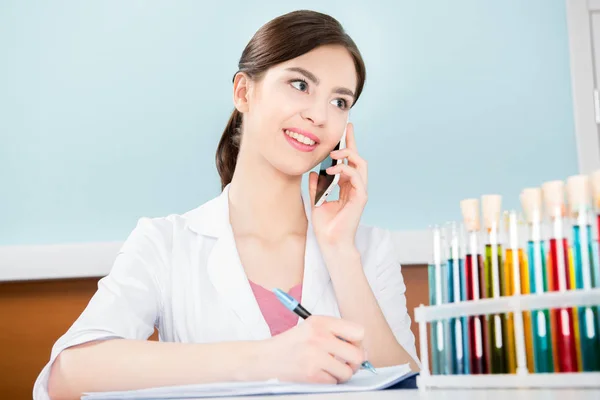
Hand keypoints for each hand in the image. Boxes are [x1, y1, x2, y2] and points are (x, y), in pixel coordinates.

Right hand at [262, 316, 365, 383]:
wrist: (264, 359)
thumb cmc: (290, 344)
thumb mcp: (311, 328)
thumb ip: (335, 333)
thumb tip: (363, 350)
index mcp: (320, 322)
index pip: (358, 331)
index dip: (358, 341)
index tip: (353, 346)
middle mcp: (318, 337)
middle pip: (357, 354)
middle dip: (354, 362)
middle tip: (346, 362)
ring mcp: (315, 357)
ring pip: (347, 372)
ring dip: (341, 374)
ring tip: (329, 368)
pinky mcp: (311, 375)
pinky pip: (334, 382)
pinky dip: (329, 381)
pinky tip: (318, 374)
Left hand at [309, 123, 367, 247]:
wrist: (330, 241)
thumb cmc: (325, 225)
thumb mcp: (316, 200)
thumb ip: (315, 186)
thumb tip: (313, 172)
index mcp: (346, 187)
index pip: (349, 163)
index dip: (348, 146)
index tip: (346, 130)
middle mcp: (355, 187)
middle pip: (358, 159)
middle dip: (352, 143)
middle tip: (346, 130)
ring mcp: (360, 192)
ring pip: (360, 165)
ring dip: (348, 155)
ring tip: (334, 153)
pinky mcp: (361, 198)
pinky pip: (356, 177)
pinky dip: (345, 170)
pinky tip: (332, 170)